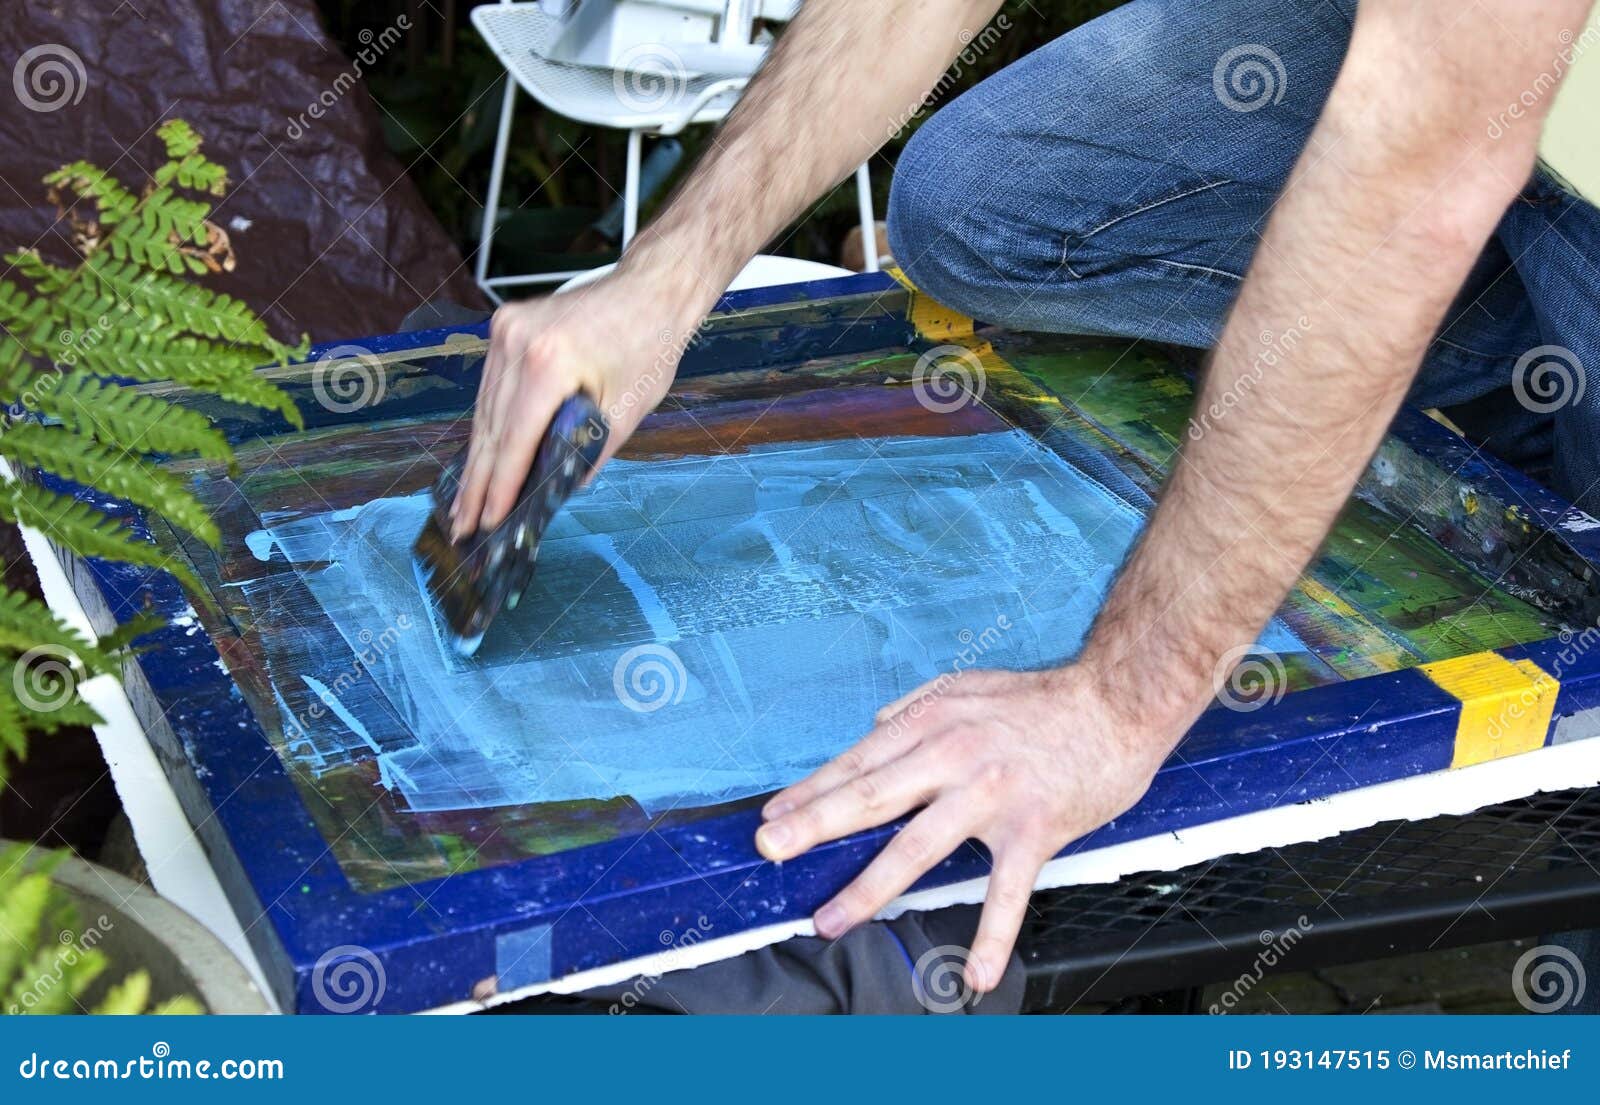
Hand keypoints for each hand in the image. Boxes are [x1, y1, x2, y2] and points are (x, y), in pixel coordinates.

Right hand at [450, 271, 699, 539]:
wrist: (649, 290)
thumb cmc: (648, 348)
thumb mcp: (625, 412)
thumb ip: (586, 454)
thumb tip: (551, 493)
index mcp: (550, 362)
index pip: (515, 439)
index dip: (500, 487)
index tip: (487, 524)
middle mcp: (518, 342)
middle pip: (492, 428)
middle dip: (478, 483)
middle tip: (464, 526)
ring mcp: (506, 330)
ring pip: (485, 409)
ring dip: (477, 459)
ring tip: (466, 503)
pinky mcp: (505, 326)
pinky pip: (491, 387)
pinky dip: (489, 425)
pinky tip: (480, 459)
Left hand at [755, 666, 1174, 992]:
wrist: (1119, 701)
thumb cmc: (1045, 699)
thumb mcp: (967, 685)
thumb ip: (917, 707)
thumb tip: (877, 726)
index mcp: (932, 723)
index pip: (858, 762)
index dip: (812, 790)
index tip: (773, 814)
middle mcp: (952, 757)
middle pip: (871, 798)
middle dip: (814, 825)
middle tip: (770, 848)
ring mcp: (990, 796)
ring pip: (917, 848)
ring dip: (869, 888)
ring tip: (832, 919)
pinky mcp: (1033, 829)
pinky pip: (1008, 892)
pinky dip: (993, 935)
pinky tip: (977, 973)